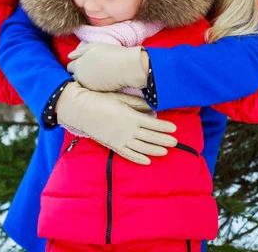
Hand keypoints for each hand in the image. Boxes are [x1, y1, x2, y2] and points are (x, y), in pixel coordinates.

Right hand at [56, 81, 176, 164]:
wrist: (82, 110)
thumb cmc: (101, 100)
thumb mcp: (121, 98)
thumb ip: (137, 104)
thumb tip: (151, 109)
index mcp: (132, 117)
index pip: (153, 124)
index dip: (165, 127)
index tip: (174, 128)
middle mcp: (128, 130)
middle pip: (151, 137)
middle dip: (164, 140)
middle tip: (175, 142)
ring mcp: (121, 140)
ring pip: (142, 148)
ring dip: (155, 150)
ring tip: (166, 151)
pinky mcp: (113, 146)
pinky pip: (128, 155)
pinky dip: (139, 158)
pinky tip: (147, 161)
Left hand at [67, 43, 147, 90]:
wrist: (125, 66)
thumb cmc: (111, 53)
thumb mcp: (94, 46)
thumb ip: (80, 51)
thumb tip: (69, 56)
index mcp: (78, 64)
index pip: (70, 67)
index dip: (76, 64)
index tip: (84, 63)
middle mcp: (80, 77)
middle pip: (74, 76)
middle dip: (79, 73)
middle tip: (90, 70)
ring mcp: (87, 85)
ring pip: (82, 83)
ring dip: (85, 79)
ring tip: (96, 74)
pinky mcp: (96, 92)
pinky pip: (90, 88)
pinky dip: (93, 85)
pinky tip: (101, 80)